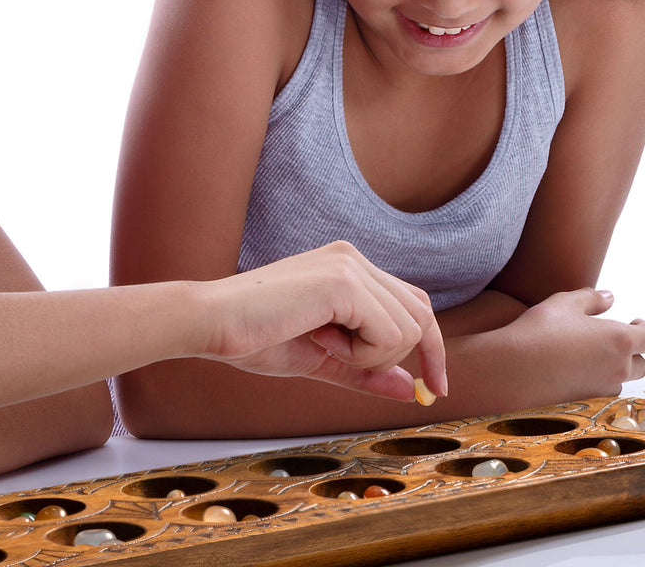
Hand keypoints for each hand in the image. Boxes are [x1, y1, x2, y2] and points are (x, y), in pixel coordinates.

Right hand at [199, 241, 446, 402]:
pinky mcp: (343, 281)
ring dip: (370, 356)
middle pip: (421, 314)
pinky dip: (359, 354)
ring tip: (322, 345)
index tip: (434, 389)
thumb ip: (365, 370)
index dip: (432, 348)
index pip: (414, 303)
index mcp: (347, 266)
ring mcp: (349, 265)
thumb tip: (408, 389)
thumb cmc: (254, 336)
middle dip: (408, 356)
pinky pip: (387, 334)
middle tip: (368, 372)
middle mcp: (353, 257)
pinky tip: (318, 339)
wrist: (213, 323)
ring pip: (408, 328)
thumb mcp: (321, 359)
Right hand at [507, 288, 644, 397]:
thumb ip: (591, 298)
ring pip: (624, 377)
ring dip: (618, 366)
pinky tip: (580, 369)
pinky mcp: (589, 398)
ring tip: (596, 353)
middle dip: (634, 350)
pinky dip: (601, 379)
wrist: (516, 368)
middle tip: (620, 338)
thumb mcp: (563, 303)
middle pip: (643, 363)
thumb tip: (609, 297)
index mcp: (620, 339)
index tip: (637, 322)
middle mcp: (620, 366)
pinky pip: (605, 389)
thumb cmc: (540, 331)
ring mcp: (605, 385)